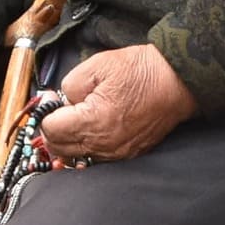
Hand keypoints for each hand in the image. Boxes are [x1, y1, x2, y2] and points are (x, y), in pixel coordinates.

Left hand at [38, 43, 198, 162]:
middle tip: (62, 110)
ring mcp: (116, 153)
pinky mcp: (127, 155)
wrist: (177, 82)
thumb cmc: (140, 72)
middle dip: (54, 129)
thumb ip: (68, 85)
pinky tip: (92, 131)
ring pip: (75, 158)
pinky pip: (95, 159)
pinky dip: (87, 148)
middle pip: (59, 148)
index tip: (54, 101)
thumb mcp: (97, 66)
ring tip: (77, 120)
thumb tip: (58, 101)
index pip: (50, 130)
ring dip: (69, 141)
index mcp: (93, 121)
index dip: (47, 113)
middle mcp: (103, 144)